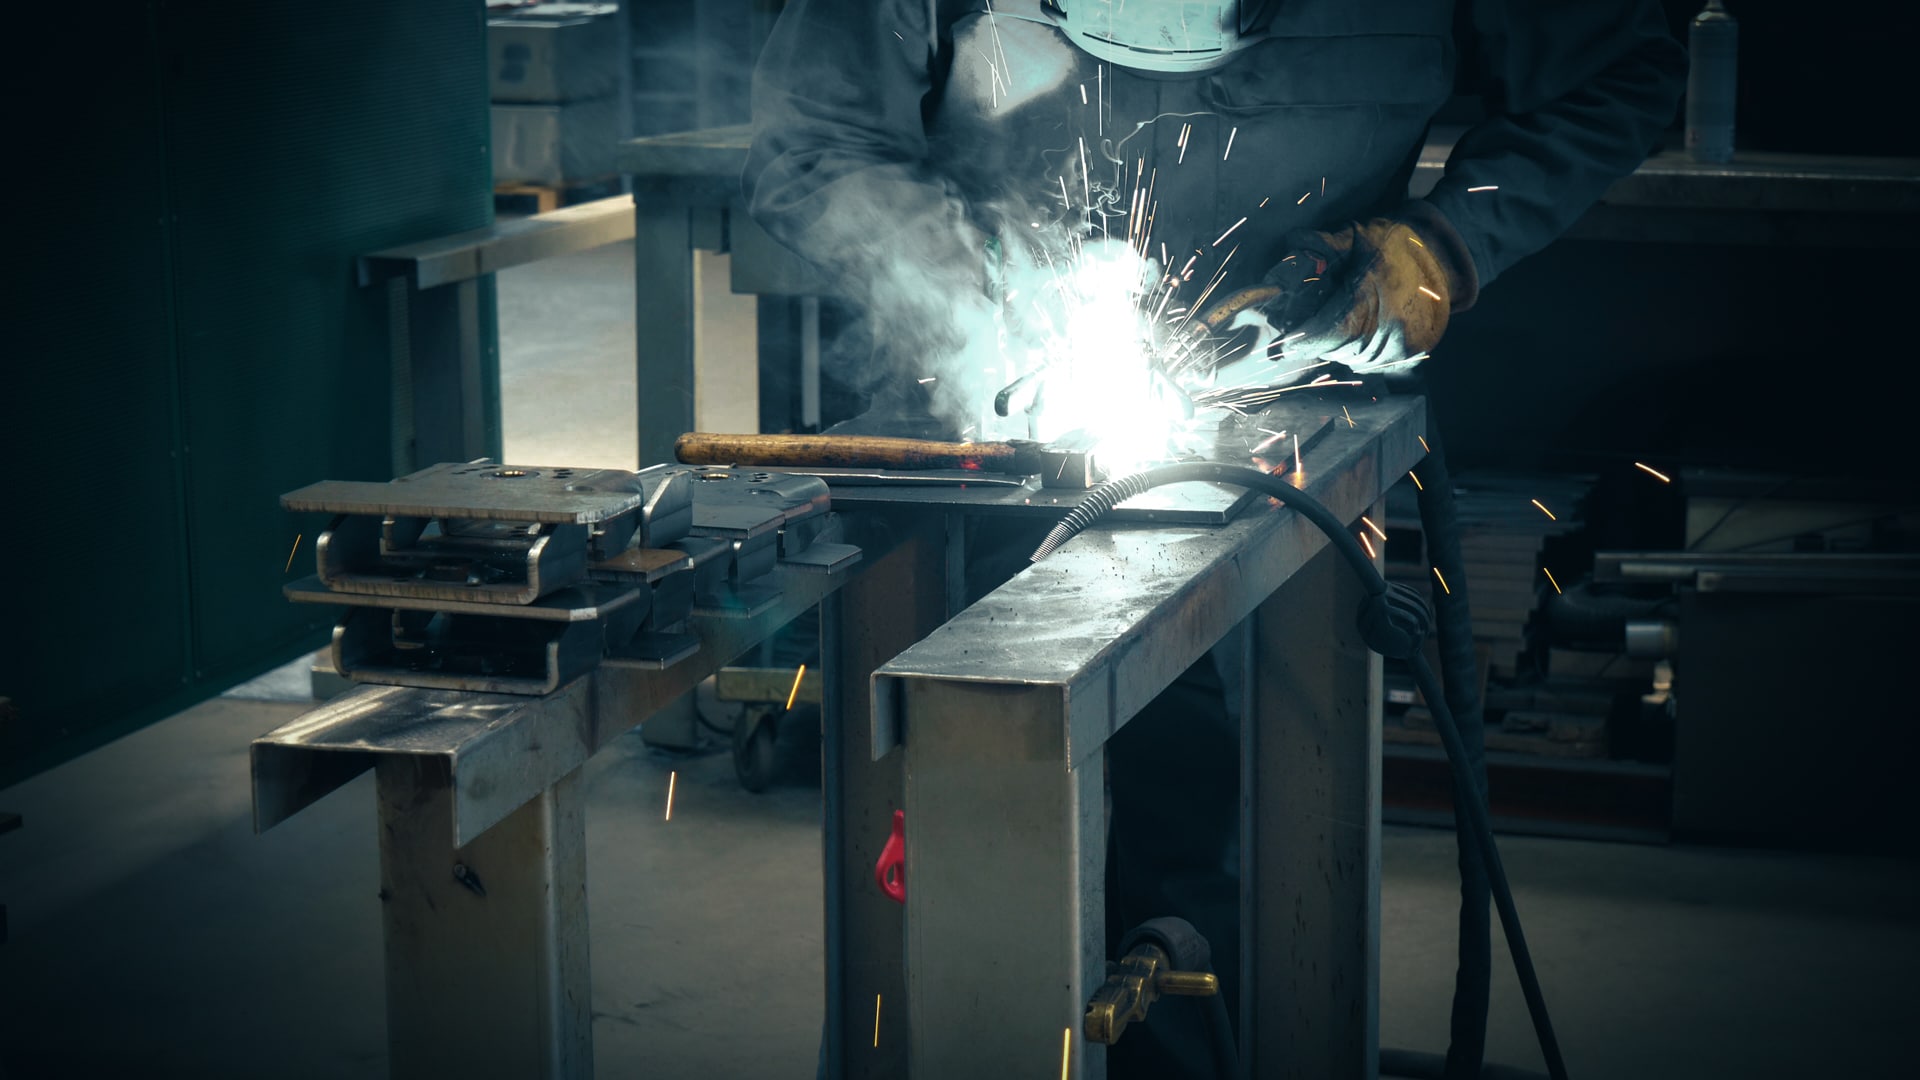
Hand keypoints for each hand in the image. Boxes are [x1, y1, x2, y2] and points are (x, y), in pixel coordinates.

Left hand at [1261, 203, 1476, 370]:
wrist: (1444, 257)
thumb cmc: (1395, 243)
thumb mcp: (1358, 234)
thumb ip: (1324, 243)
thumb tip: (1293, 243)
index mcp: (1373, 294)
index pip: (1330, 330)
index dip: (1305, 341)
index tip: (1283, 346)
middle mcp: (1391, 325)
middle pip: (1339, 349)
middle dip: (1318, 342)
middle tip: (1305, 333)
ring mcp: (1404, 343)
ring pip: (1354, 359)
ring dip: (1338, 349)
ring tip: (1333, 329)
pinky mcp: (1413, 353)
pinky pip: (1373, 363)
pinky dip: (1358, 353)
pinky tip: (1356, 335)